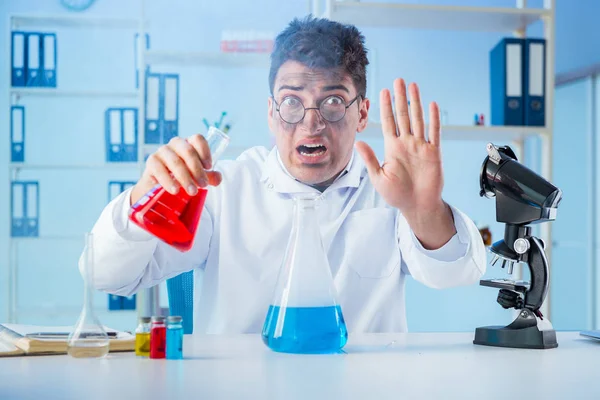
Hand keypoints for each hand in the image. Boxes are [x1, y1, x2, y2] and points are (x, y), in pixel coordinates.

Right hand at [130, 135, 222, 204]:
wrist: (159, 186)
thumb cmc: (182, 177)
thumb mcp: (198, 177)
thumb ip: (210, 176)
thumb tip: (218, 178)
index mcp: (189, 143)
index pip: (198, 139)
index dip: (205, 151)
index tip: (209, 166)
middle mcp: (176, 144)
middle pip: (188, 151)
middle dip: (197, 170)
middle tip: (203, 185)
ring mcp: (162, 151)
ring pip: (175, 161)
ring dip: (185, 177)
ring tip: (192, 192)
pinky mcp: (151, 162)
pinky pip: (160, 169)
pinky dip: (168, 181)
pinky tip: (175, 190)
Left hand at [355, 79, 454, 248]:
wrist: (417, 206)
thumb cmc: (397, 195)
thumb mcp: (378, 177)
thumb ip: (370, 159)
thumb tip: (357, 143)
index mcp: (392, 148)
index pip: (388, 122)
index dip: (386, 107)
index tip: (382, 91)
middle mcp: (406, 143)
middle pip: (403, 115)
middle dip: (400, 98)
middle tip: (398, 80)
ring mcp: (420, 146)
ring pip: (418, 119)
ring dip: (415, 102)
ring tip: (413, 86)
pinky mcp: (433, 152)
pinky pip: (434, 132)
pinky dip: (433, 119)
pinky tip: (432, 105)